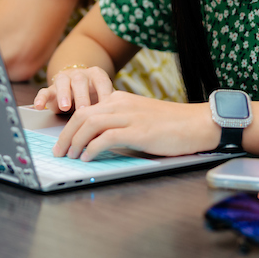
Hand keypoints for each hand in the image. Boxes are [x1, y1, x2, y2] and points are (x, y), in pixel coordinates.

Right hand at [34, 65, 115, 112]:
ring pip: (62, 82)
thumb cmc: (95, 96)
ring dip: (63, 94)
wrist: (78, 86)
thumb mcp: (104, 99)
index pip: (101, 81)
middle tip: (84, 110)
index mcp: (96, 75)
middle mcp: (79, 75)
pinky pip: (44, 91)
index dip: (104, 93)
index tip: (107, 108)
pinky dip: (41, 98)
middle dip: (82, 96)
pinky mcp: (51, 89)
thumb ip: (110, 107)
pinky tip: (39, 107)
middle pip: (80, 81)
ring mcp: (64, 80)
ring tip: (64, 108)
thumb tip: (118, 125)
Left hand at [49, 92, 219, 160]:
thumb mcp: (141, 119)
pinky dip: (92, 149)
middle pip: (82, 116)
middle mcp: (122, 104)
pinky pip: (106, 138)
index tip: (63, 142)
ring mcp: (130, 116)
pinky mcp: (138, 131)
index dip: (69, 127)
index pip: (85, 110)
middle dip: (66, 135)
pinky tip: (87, 158)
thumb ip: (120, 125)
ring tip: (70, 156)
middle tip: (59, 152)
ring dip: (75, 142)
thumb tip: (99, 143)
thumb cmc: (173, 126)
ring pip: (90, 124)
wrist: (199, 123)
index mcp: (121, 99)